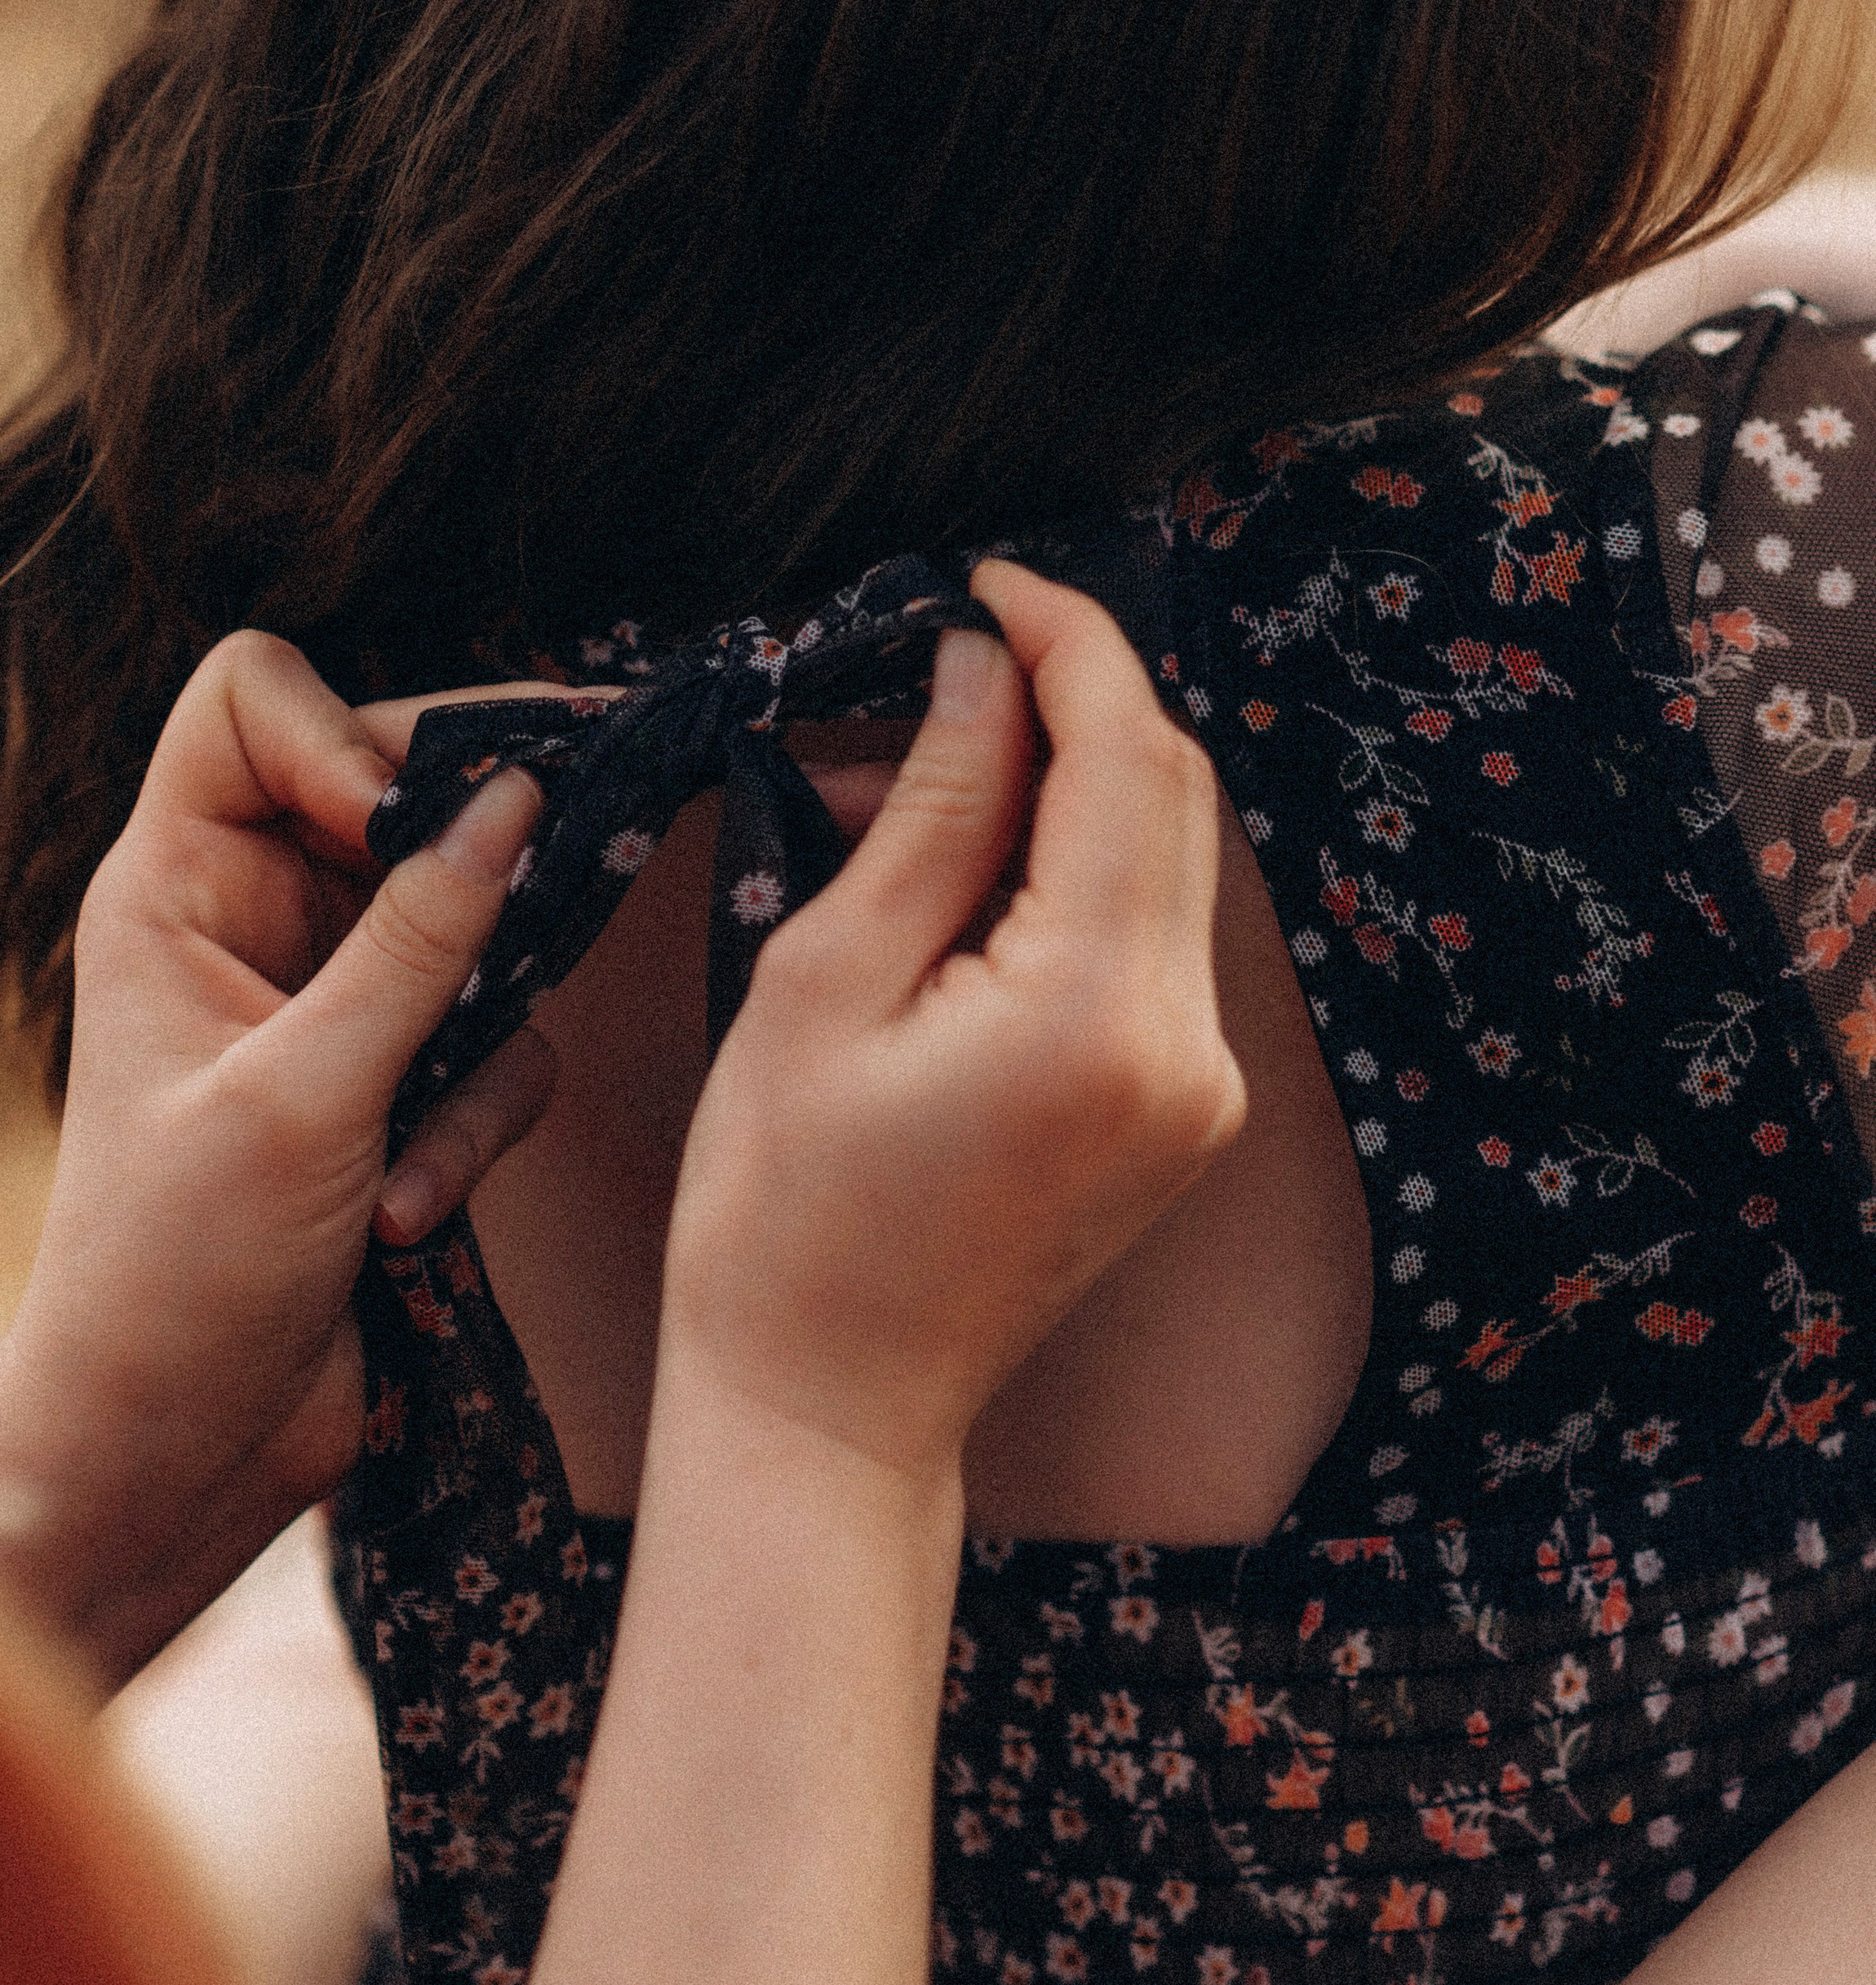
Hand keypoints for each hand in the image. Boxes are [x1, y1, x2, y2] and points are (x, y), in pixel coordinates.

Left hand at [0, 631, 554, 1681]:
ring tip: (405, 1169)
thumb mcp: (305, 1096)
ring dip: (466, 1058)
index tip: (402, 832)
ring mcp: (329, 1004)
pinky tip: (409, 1222)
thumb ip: (423, 945)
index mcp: (173, 888)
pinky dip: (472, 1131)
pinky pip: (495, 1046)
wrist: (165, 1455)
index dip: (345, 738)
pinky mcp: (395, 1087)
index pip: (253, 701)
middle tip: (528, 920)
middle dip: (460, 891)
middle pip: (397, 797)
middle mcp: (250, 922)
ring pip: (474, 935)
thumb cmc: (172, 1275)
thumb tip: (523, 802)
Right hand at [661, 559, 1244, 1487]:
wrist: (830, 1405)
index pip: (1128, 756)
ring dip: (1061, 790)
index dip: (1068, 641)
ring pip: (1169, 860)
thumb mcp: (826, 980)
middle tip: (933, 674)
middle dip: (1065, 705)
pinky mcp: (1186, 1114)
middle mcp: (1187, 1047)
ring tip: (908, 793)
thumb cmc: (782, 1211)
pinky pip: (1151, 939)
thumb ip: (934, 811)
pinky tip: (959, 881)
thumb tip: (985, 669)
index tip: (990, 579)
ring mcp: (1202, 1090)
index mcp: (1097, 1011)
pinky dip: (1071, 877)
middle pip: (1172, 795)